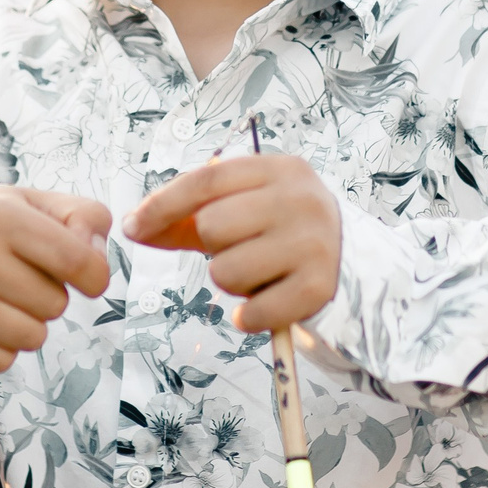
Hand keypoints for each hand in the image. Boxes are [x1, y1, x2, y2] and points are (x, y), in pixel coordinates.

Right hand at [0, 187, 112, 372]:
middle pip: (56, 305)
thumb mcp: (37, 204)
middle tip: (26, 279)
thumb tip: (96, 262)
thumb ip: (84, 219)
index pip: (77, 261)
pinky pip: (0, 361)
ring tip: (10, 300)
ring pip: (31, 338)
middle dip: (52, 295)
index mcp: (0, 216)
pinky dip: (4, 348)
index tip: (87, 276)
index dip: (95, 276)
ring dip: (31, 324)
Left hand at [123, 155, 340, 332]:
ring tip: (258, 275)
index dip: (163, 203)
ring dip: (230, 282)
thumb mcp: (245, 209)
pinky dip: (247, 317)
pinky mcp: (318, 288)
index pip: (206, 180)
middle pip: (212, 226)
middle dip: (212, 246)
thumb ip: (189, 216)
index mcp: (278, 170)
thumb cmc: (282, 231)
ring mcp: (312, 244)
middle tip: (238, 250)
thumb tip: (133, 228)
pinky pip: (252, 312)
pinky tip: (265, 304)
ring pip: (226, 272)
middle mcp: (299, 200)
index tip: (133, 226)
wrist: (354, 262)